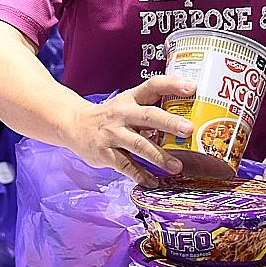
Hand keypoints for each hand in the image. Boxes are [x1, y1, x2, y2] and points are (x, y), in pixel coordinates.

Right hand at [66, 76, 195, 183]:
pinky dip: (140, 175)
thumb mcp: (127, 106)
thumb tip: (186, 123)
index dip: (172, 85)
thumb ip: (151, 112)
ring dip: (159, 156)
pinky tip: (153, 182)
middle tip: (189, 130)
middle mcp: (122, 114)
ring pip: (138, 145)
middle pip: (148, 116)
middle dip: (169, 122)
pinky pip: (125, 165)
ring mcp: (112, 134)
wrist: (73, 124)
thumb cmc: (110, 116)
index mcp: (130, 99)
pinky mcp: (104, 153)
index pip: (152, 86)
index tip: (192, 88)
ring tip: (176, 167)